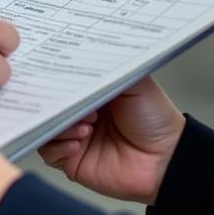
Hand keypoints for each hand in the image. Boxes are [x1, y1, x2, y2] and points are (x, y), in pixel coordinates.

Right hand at [38, 75, 184, 204]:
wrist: (167, 159)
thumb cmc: (155, 119)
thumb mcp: (133, 81)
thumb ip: (108, 67)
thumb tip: (81, 53)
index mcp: (92, 91)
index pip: (63, 79)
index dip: (57, 76)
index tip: (53, 71)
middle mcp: (81, 112)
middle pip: (50, 103)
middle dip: (55, 100)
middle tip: (71, 100)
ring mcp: (75, 136)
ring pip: (46, 125)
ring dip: (61, 124)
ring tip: (86, 124)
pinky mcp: (72, 161)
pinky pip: (49, 151)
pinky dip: (59, 145)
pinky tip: (80, 141)